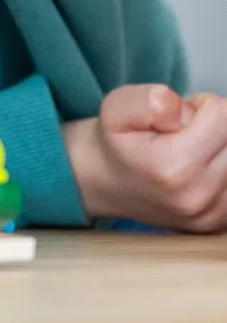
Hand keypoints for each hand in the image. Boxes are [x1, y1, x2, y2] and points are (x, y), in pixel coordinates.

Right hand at [64, 84, 226, 230]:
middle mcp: (199, 198)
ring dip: (218, 147)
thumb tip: (184, 112)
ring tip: (187, 151)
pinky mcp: (219, 222)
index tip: (175, 119)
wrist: (108, 183)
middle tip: (180, 135)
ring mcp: (213, 215)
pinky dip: (219, 166)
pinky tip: (196, 169)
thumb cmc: (117, 143)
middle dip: (213, 127)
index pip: (224, 114)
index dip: (199, 104)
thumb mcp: (116, 107)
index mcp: (174, 168)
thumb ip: (151, 100)